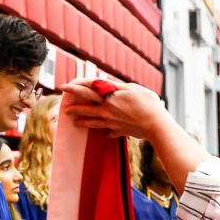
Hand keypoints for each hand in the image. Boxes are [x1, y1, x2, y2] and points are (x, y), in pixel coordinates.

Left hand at [60, 78, 176, 139]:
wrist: (155, 125)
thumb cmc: (148, 103)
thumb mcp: (133, 88)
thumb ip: (118, 86)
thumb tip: (106, 85)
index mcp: (111, 96)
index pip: (90, 89)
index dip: (77, 86)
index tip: (65, 86)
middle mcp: (108, 110)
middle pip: (86, 107)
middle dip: (74, 105)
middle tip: (63, 107)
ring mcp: (112, 122)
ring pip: (92, 121)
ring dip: (82, 121)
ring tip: (74, 122)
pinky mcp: (119, 130)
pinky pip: (109, 131)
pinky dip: (105, 133)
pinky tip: (105, 135)